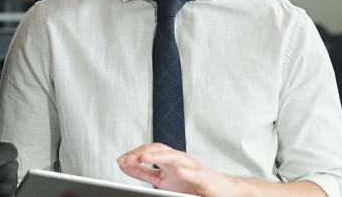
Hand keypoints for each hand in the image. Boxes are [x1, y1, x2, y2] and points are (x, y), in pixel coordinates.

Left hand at [116, 143, 247, 196]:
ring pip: (175, 157)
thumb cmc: (193, 185)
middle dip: (143, 153)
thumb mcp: (162, 180)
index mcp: (168, 161)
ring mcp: (193, 168)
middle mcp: (180, 161)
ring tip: (145, 157)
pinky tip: (178, 171)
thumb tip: (125, 166)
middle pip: (159, 150)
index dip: (134, 154)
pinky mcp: (204, 178)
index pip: (149, 151)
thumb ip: (144, 172)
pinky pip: (195, 174)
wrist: (221, 191)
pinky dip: (187, 171)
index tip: (120, 160)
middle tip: (128, 159)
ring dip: (159, 156)